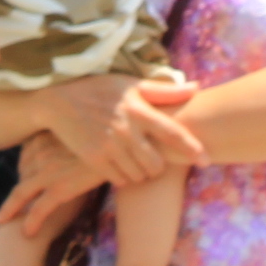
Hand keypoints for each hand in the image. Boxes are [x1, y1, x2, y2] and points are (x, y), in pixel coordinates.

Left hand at [0, 133, 101, 236]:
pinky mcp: (61, 188)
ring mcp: (49, 171)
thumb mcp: (85, 132)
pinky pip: (39, 209)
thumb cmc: (109, 136)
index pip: (27, 153)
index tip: (23, 175)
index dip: (24, 166)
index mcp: (47, 137)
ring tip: (2, 220)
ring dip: (10, 209)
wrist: (125, 143)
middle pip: (21, 173)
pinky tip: (28, 232)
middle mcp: (43, 152)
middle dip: (14, 190)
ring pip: (21, 193)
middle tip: (4, 204)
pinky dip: (31, 222)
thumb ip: (73, 138)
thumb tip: (74, 147)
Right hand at [38, 73, 202, 182]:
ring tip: (137, 162)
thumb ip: (164, 91)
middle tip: (154, 159)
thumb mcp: (131, 85)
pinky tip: (121, 165)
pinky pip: (120, 180)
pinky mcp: (94, 158)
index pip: (173, 133)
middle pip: (157, 164)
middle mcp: (126, 130)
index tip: (207, 160)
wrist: (58, 101)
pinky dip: (125, 177)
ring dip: (142, 173)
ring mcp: (109, 146)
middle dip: (159, 165)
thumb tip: (197, 87)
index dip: (192, 149)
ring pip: (140, 175)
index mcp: (139, 109)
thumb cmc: (100, 90)